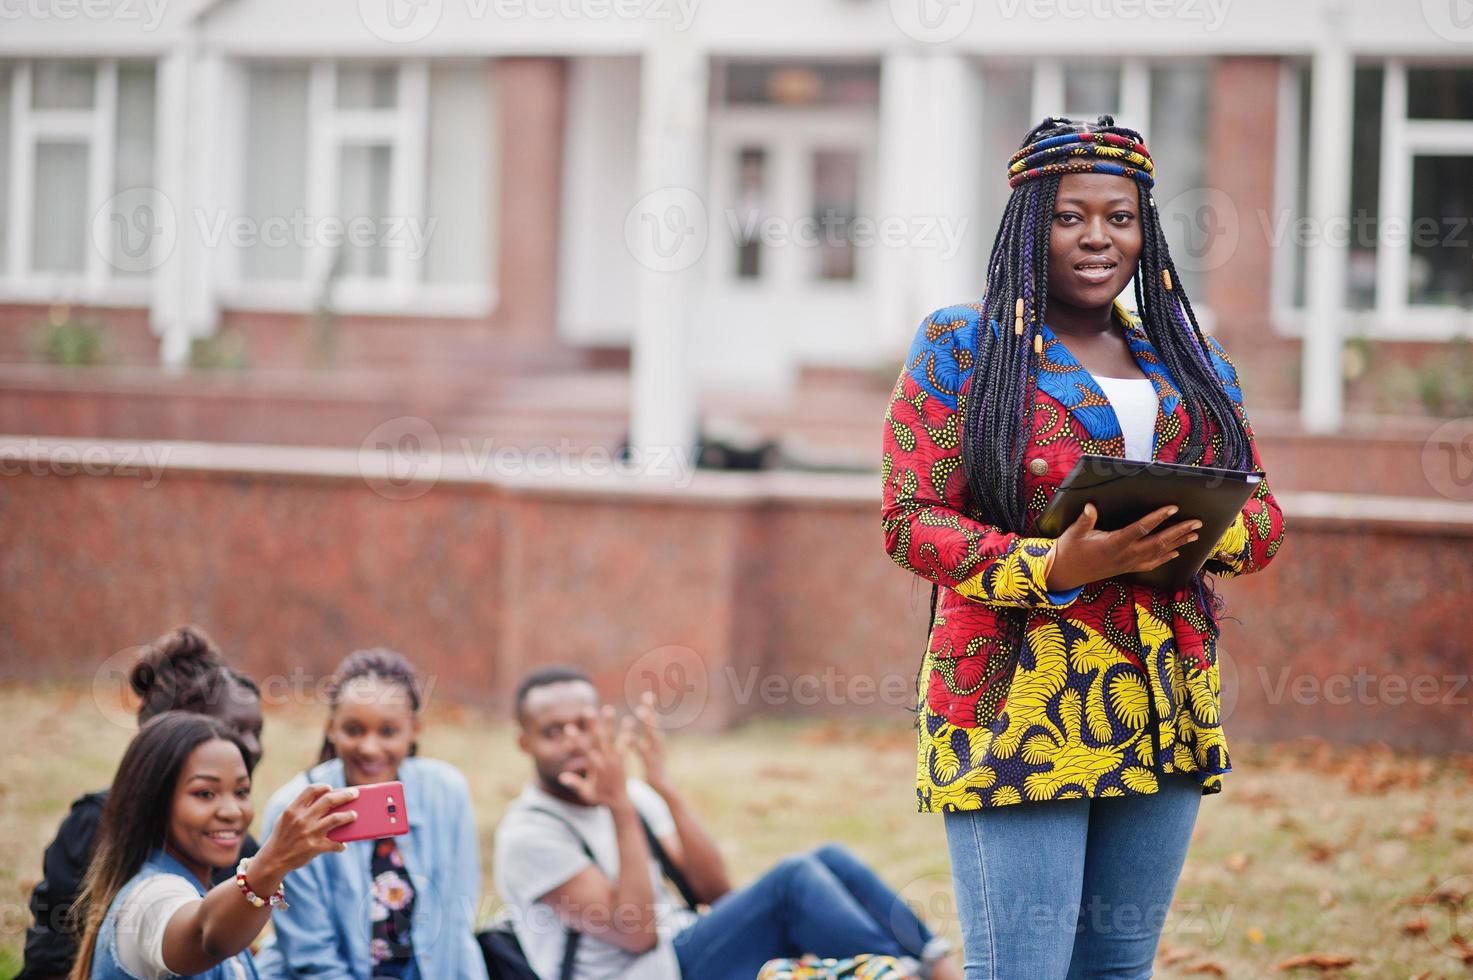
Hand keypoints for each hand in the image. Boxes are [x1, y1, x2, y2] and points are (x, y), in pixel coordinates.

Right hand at [251, 784, 358, 881]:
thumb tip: (326, 801)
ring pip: (336, 819)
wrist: (273, 860)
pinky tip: (343, 845)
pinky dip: (341, 844)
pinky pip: (335, 843)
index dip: (323, 786)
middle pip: (329, 800)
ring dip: (349, 816)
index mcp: (293, 810)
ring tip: (354, 815)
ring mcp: (309, 833)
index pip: (311, 790)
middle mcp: (302, 819)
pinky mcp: (315, 847)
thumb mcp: (285, 819)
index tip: (331, 788)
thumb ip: (301, 809)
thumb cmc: (282, 837)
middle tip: (354, 794)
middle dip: (345, 795)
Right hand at [558, 705, 632, 807]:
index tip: (568, 727)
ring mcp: (616, 758)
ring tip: (608, 708)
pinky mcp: (623, 758)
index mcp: (596, 768)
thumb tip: (562, 776)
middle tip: (587, 710)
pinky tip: (629, 720)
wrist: (620, 801)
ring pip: (612, 738)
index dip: (576, 739)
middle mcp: (606, 760)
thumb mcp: (586, 793)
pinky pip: (625, 744)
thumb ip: (575, 784)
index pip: (584, 751)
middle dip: (592, 724)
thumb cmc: (600, 797)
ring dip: (610, 723)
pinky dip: (627, 733)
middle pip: (598, 739)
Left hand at [622, 691, 668, 791]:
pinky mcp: (652, 764)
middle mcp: (658, 745)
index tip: (647, 694)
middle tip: (648, 696)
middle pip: (654, 724)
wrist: (664, 790)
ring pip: (653, 735)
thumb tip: (639, 730)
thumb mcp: (650, 754)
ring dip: (648, 723)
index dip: (651, 708)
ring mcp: (657, 754)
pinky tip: (630, 737)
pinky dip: (638, 744)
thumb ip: (645, 742)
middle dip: (651, 710)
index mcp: (656, 742)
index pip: (653, 721)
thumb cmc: (655, 771)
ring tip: (642, 711)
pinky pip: (644, 752)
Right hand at [1045, 503, 1202, 591]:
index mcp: (1114, 543)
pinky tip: (1176, 553)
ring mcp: (1128, 563)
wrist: (1065, 574)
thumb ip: (1085, 519)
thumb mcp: (1073, 533)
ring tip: (1194, 535)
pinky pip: (1151, 563)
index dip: (1158, 518)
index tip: (1173, 508)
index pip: (1141, 528)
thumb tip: (1090, 506)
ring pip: (1159, 553)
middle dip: (1179, 531)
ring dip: (1178, 543)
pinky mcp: (1127, 568)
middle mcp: (1125, 554)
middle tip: (1196, 523)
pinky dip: (1165, 558)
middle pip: (1158, 542)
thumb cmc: (1069, 551)